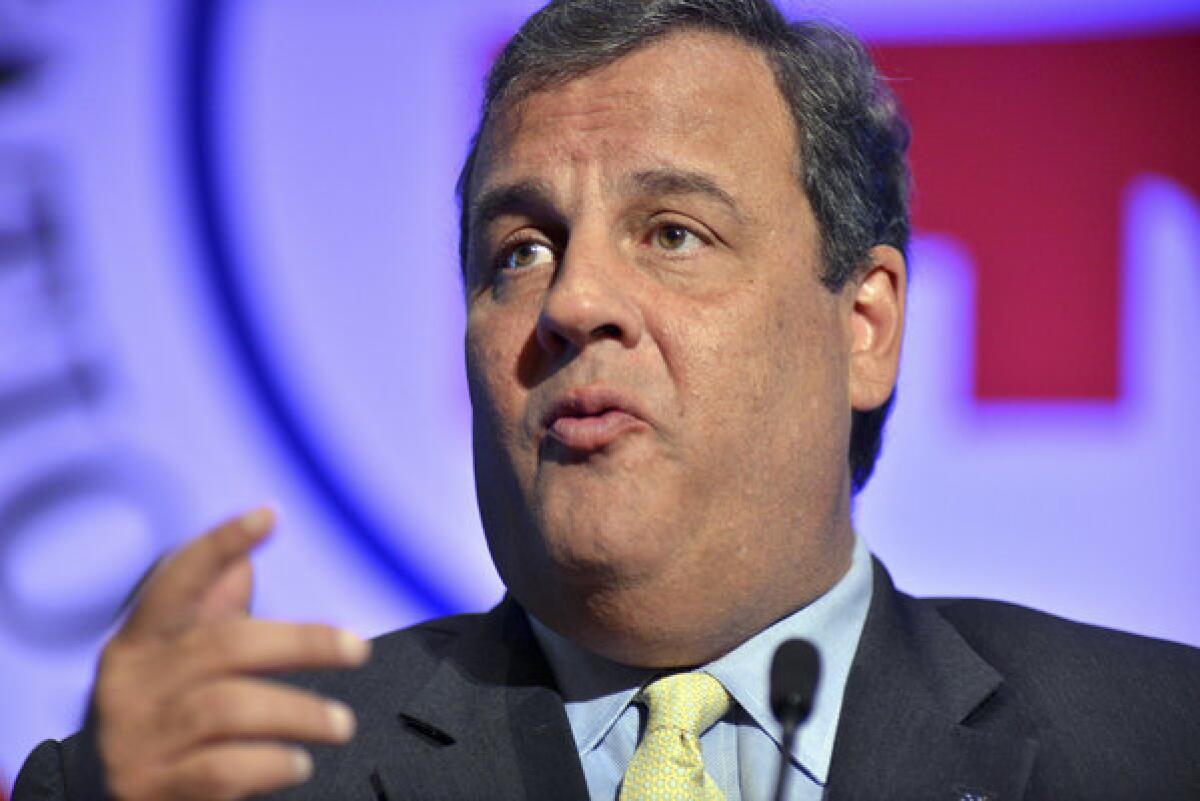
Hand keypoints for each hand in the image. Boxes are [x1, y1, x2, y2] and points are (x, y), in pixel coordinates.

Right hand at [92, 508, 370, 799]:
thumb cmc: (158, 723)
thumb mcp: (172, 667)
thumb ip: (208, 619)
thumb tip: (246, 561)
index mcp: (139, 644)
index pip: (175, 582)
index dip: (218, 544)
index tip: (268, 515)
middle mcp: (133, 685)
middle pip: (225, 645)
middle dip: (303, 641)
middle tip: (357, 650)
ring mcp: (139, 739)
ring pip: (228, 708)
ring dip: (299, 713)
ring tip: (340, 725)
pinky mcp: (153, 789)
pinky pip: (222, 769)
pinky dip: (271, 763)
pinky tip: (298, 763)